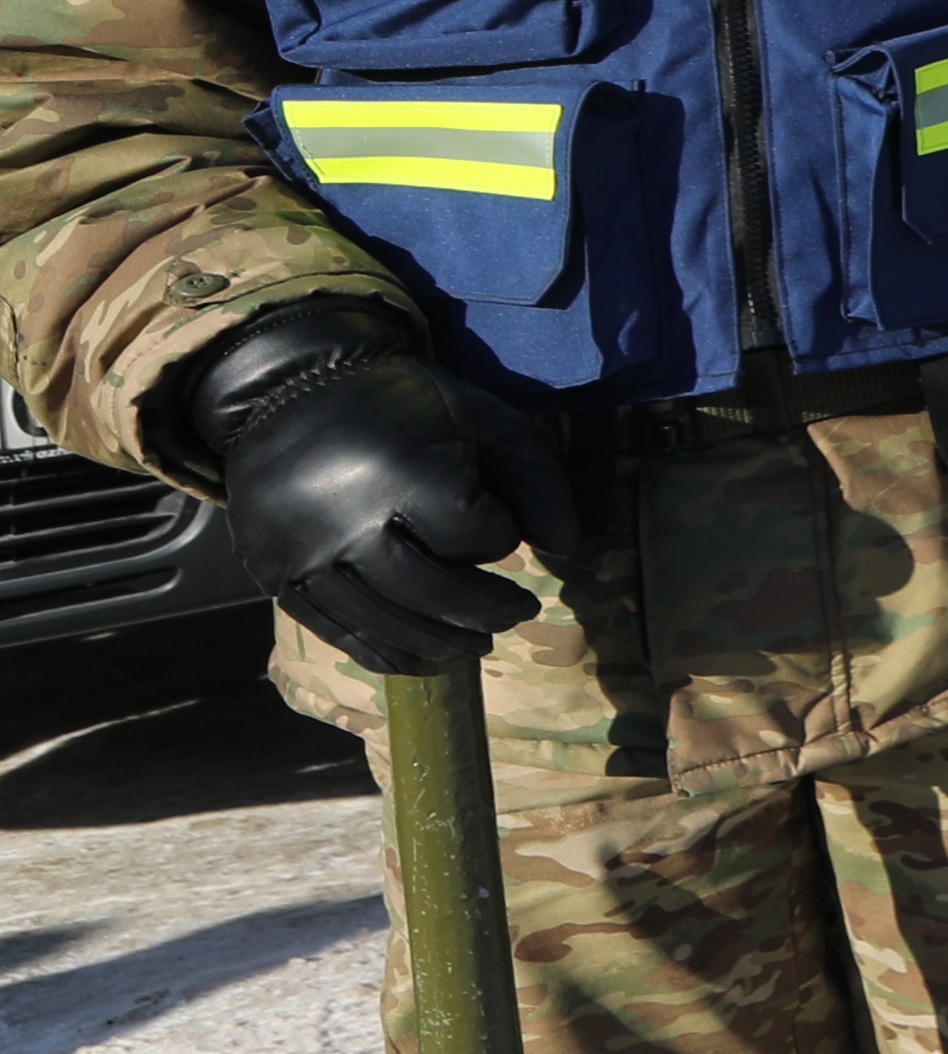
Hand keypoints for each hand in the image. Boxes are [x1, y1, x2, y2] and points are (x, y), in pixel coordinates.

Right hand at [172, 301, 553, 677]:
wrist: (291, 392)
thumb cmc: (406, 406)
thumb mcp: (486, 422)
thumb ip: (538, 480)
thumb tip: (568, 550)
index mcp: (405, 474)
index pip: (477, 538)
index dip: (500, 535)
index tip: (497, 521)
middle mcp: (347, 522)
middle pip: (432, 593)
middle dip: (485, 611)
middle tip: (518, 613)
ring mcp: (304, 554)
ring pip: (385, 622)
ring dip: (440, 644)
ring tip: (478, 645)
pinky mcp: (274, 574)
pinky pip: (335, 631)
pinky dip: (383, 652)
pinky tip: (421, 660)